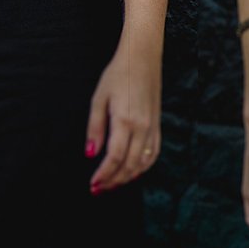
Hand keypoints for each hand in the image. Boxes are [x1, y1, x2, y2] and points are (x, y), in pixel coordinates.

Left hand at [86, 41, 161, 194]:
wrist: (142, 58)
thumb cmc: (118, 75)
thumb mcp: (98, 98)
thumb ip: (95, 128)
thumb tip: (91, 154)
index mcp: (125, 120)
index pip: (115, 157)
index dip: (104, 174)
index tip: (93, 184)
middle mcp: (142, 127)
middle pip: (129, 165)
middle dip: (113, 181)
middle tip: (98, 189)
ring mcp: (152, 127)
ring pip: (143, 163)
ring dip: (127, 177)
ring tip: (112, 183)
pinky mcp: (157, 125)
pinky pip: (153, 154)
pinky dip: (143, 167)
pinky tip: (132, 172)